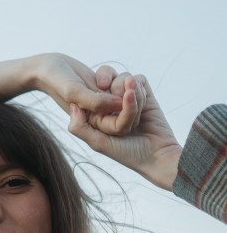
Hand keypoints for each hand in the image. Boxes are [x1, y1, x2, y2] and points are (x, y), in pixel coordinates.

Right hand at [32, 54, 139, 129]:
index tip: (130, 92)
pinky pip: (119, 84)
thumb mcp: (73, 91)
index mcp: (92, 122)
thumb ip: (95, 101)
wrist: (46, 68)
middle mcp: (99, 114)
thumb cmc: (56, 80)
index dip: (129, 111)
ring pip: (125, 97)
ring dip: (126, 84)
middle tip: (131, 79)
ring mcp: (102, 100)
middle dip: (132, 96)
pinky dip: (114, 76)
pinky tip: (101, 73)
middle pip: (127, 112)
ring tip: (118, 75)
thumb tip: (120, 104)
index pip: (120, 125)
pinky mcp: (102, 87)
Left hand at [68, 74, 181, 189]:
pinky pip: (138, 79)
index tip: (103, 99)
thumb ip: (80, 127)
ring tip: (137, 111)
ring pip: (124, 78)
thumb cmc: (127, 152)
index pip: (90, 90)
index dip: (97, 93)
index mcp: (96, 114)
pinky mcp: (144, 94)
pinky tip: (143, 102)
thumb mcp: (98, 143)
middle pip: (107, 80)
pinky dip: (140, 89)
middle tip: (124, 106)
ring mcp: (127, 98)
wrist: (159, 154)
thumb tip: (73, 105)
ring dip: (131, 93)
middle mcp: (110, 104)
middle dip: (116, 93)